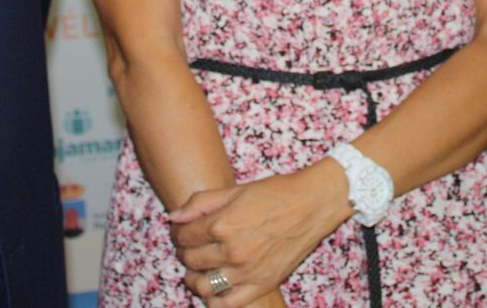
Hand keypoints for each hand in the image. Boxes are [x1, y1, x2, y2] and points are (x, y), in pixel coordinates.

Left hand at [170, 162, 351, 306]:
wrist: (314, 204)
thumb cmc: (276, 192)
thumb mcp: (235, 190)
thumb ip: (201, 202)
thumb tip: (173, 217)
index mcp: (223, 224)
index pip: (184, 236)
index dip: (178, 232)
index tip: (182, 230)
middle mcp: (233, 251)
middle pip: (191, 259)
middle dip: (184, 251)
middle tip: (190, 245)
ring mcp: (248, 272)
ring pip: (203, 285)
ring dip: (194, 278)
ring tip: (198, 268)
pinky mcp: (263, 284)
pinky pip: (228, 304)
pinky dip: (214, 300)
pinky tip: (214, 287)